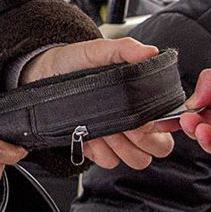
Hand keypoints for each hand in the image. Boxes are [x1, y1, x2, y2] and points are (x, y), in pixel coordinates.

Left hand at [20, 38, 174, 168]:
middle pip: (159, 148)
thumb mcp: (97, 51)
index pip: (169, 125)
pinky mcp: (97, 149)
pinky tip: (91, 134)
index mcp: (143, 99)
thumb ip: (124, 49)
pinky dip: (101, 151)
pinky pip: (109, 162)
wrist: (42, 74)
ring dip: (123, 147)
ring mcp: (117, 138)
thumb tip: (150, 52)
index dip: (161, 127)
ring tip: (107, 128)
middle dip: (144, 140)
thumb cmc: (74, 61)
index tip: (144, 120)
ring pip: (136, 159)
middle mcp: (134, 121)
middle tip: (127, 125)